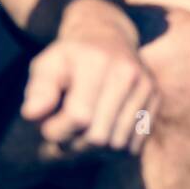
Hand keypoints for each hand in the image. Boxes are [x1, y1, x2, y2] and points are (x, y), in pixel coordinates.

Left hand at [21, 18, 158, 158]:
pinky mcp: (157, 99)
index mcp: (97, 62)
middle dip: (74, 144)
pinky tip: (101, 133)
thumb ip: (38, 89)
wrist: (109, 37)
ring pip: (118, 145)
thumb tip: (33, 114)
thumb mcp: (47, 64)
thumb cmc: (70, 57)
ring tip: (80, 135)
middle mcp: (127, 73)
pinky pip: (135, 144)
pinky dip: (114, 149)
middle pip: (100, 137)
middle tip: (63, 134)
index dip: (57, 131)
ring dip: (93, 151)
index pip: (79, 117)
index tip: (46, 126)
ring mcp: (146, 86)